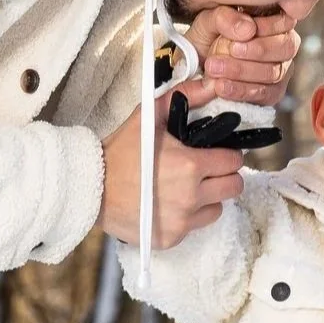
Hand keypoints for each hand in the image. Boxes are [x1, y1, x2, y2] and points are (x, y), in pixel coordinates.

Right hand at [102, 94, 243, 247]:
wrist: (89, 187)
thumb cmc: (120, 150)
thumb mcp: (149, 117)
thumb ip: (184, 96)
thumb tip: (211, 84)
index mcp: (191, 166)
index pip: (234, 161)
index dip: (226, 154)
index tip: (215, 154)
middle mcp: (191, 197)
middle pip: (233, 187)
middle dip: (224, 176)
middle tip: (205, 171)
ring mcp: (182, 221)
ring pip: (218, 208)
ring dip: (208, 198)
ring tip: (186, 188)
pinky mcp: (171, 238)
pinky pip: (195, 227)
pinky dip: (188, 217)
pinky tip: (169, 204)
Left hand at [186, 6, 298, 105]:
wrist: (200, 64)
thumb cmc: (210, 37)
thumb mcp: (211, 20)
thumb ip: (225, 18)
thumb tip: (247, 28)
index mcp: (275, 21)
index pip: (284, 22)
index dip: (265, 28)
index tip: (241, 33)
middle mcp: (284, 45)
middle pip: (285, 48)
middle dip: (257, 51)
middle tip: (230, 51)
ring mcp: (281, 70)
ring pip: (274, 73)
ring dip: (242, 71)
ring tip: (215, 69)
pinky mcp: (273, 92)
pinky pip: (265, 94)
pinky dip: (242, 91)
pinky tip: (222, 87)